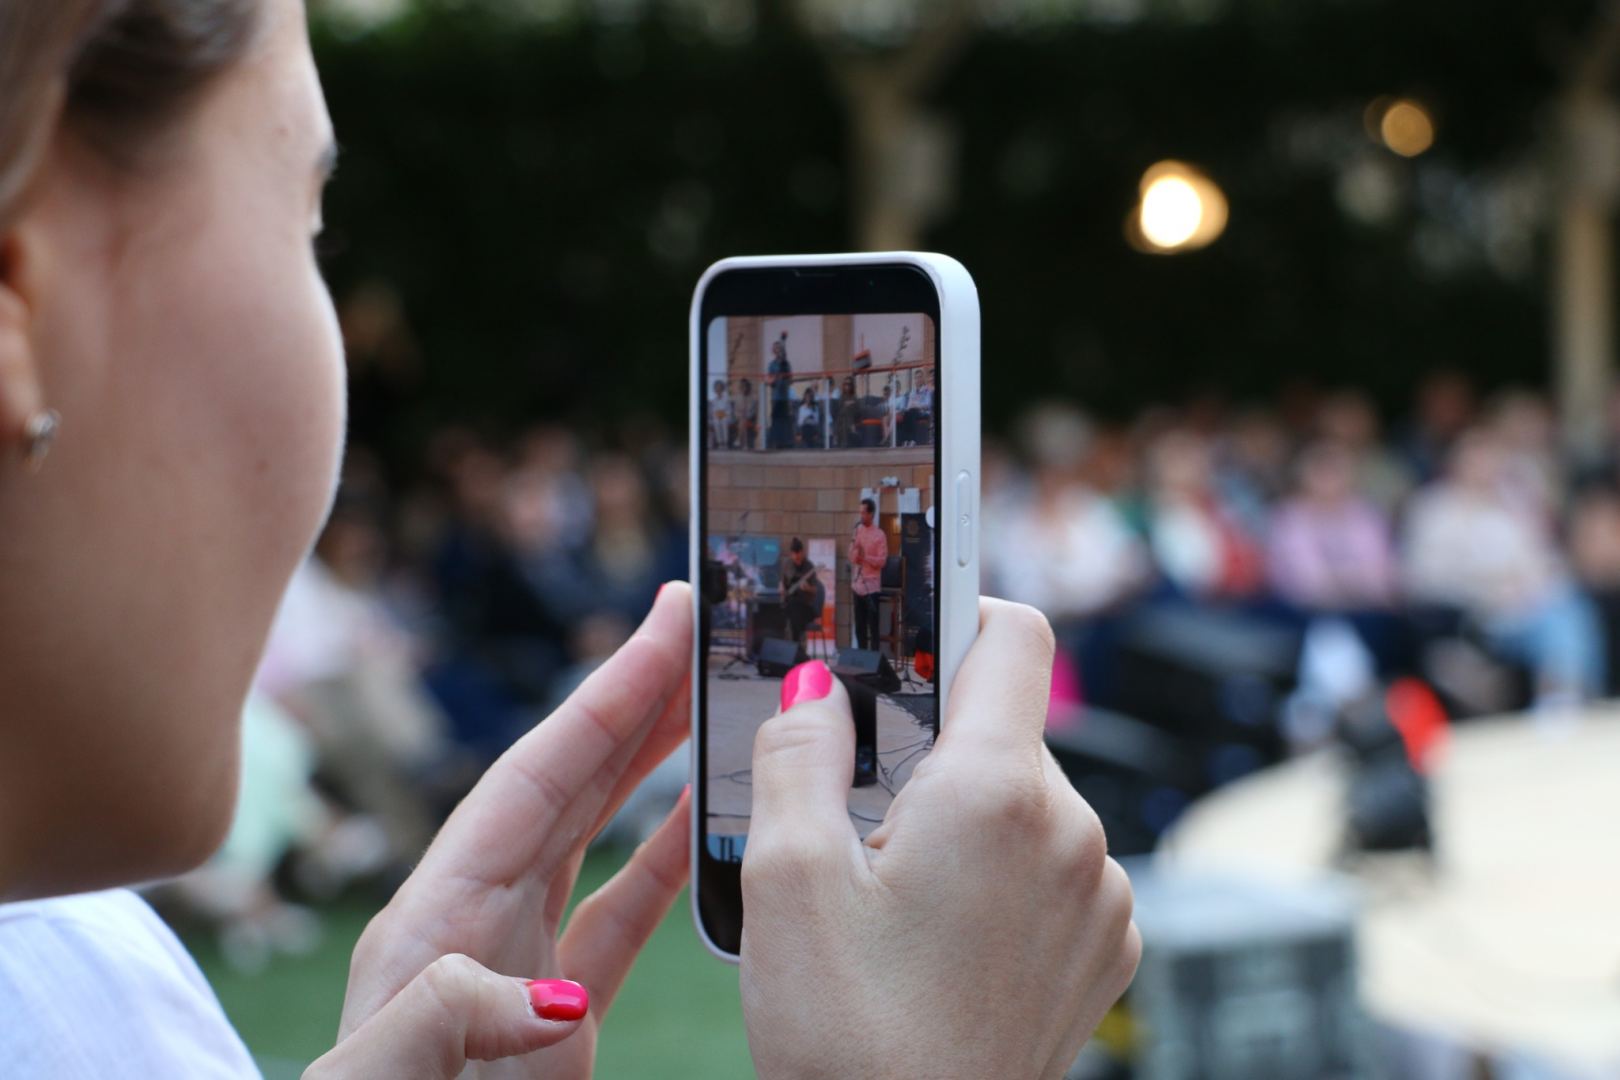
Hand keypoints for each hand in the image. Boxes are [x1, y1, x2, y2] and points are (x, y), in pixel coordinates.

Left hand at [307, 584, 694, 1078]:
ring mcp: (519, 960)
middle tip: (696, 627)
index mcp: (434, 915)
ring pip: (598, 832)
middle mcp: (477, 918)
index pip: (532, 779)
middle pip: (568, 781)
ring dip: (654, 763)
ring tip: (709, 699)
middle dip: (632, 700)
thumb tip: (547, 991)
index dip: (602, 699)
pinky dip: (668, 860)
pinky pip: (623, 912)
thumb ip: (442, 1017)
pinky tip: (704, 822)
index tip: (661, 628)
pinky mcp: (558, 1011)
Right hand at [740, 599, 1139, 1079]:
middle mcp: (1074, 832)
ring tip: (897, 894)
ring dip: (965, 816)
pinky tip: (943, 933)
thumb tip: (817, 687)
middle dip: (933, 746)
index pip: (1013, 634)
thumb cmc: (850, 1040)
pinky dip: (1003, 872)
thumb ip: (797, 752)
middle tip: (861, 814)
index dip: (955, 617)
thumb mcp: (785, 881)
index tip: (907, 637)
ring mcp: (1102, 894)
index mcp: (998, 794)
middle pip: (1006, 725)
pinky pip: (1055, 863)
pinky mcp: (1106, 946)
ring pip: (1027, 797)